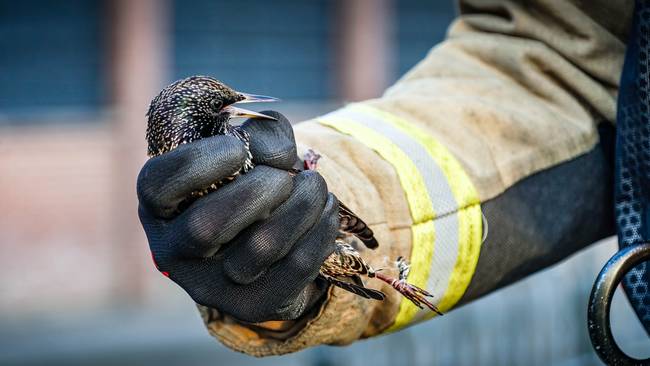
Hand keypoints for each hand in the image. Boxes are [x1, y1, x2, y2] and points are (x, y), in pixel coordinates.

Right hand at [137, 112, 338, 321]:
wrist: (267, 234)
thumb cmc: (248, 177)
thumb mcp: (247, 143)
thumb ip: (260, 132)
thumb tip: (280, 156)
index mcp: (159, 207)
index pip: (158, 186)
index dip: (200, 161)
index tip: (237, 147)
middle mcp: (175, 252)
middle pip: (207, 226)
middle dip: (258, 189)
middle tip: (284, 174)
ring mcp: (212, 287)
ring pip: (260, 248)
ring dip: (300, 206)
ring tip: (315, 184)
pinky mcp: (254, 305)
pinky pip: (296, 268)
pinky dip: (321, 229)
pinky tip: (327, 207)